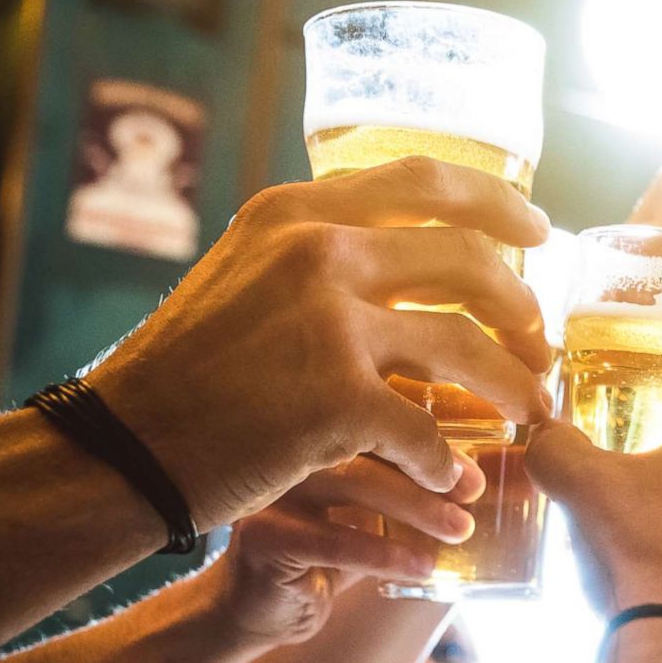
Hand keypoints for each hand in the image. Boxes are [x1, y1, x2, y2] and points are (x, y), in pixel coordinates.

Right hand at [88, 157, 553, 530]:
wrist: (121, 449)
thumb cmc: (188, 371)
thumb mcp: (245, 271)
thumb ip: (318, 250)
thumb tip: (414, 248)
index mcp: (296, 212)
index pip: (425, 181)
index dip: (497, 203)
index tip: (538, 230)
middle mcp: (316, 252)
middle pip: (467, 262)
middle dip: (521, 305)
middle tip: (540, 339)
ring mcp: (328, 325)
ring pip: (467, 350)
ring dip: (512, 386)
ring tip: (530, 411)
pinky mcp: (335, 403)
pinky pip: (427, 434)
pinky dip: (446, 464)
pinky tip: (451, 482)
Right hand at [202, 449, 484, 648]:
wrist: (264, 609)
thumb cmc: (330, 553)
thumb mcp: (383, 517)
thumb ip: (430, 494)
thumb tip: (508, 484)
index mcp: (320, 431)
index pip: (381, 417)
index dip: (434, 440)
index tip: (477, 470)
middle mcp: (293, 447)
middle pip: (368, 443)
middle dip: (429, 470)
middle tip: (474, 494)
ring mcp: (271, 488)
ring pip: (351, 482)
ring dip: (415, 507)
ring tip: (459, 531)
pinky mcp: (262, 536)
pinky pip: (332, 539)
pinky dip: (385, 552)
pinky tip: (424, 567)